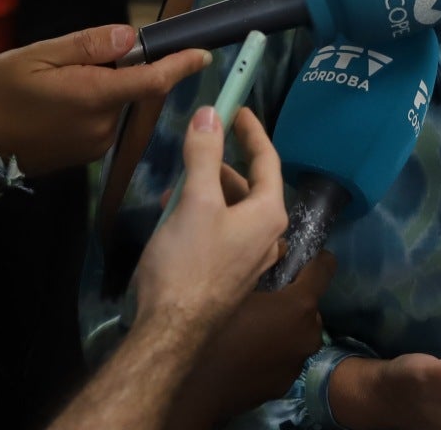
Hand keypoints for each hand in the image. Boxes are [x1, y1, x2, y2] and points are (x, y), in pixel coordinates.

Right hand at [0, 22, 209, 175]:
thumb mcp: (38, 55)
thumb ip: (89, 45)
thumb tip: (131, 36)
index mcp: (95, 96)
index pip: (153, 81)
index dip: (181, 65)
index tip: (204, 53)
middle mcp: (104, 126)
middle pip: (133, 89)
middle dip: (121, 69)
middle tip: (77, 60)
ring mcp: (95, 145)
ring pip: (117, 105)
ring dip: (104, 89)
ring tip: (59, 82)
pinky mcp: (85, 156)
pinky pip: (103, 122)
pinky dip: (94, 106)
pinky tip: (60, 103)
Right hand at [133, 106, 288, 332]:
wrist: (171, 331)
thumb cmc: (188, 262)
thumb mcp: (195, 201)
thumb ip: (205, 154)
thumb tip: (211, 114)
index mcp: (269, 214)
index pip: (267, 160)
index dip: (252, 131)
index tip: (238, 108)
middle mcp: (269, 236)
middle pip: (250, 185)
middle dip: (222, 163)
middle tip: (199, 143)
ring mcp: (251, 259)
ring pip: (233, 210)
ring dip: (208, 190)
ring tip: (175, 185)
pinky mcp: (231, 275)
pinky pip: (223, 231)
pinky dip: (204, 214)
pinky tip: (175, 216)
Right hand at [161, 251, 334, 429]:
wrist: (195, 389)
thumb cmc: (213, 332)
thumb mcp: (234, 288)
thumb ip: (261, 266)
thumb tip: (278, 249)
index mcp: (299, 306)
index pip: (325, 268)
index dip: (315, 258)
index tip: (298, 258)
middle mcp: (309, 334)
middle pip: (310, 304)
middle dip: (292, 298)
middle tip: (263, 297)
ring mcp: (298, 362)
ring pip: (299, 332)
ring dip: (285, 326)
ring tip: (253, 327)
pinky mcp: (286, 383)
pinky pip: (286, 356)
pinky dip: (275, 350)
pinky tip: (248, 352)